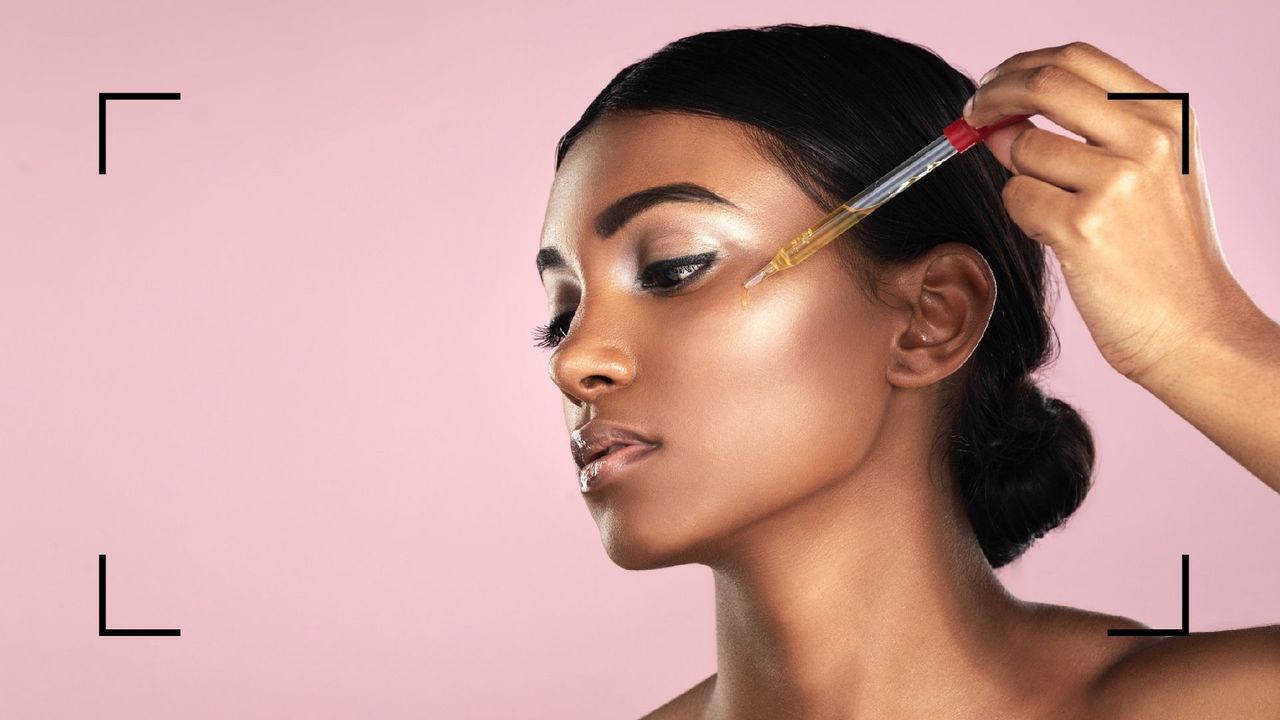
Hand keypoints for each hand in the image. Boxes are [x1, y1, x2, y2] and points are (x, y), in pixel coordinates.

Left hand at [962, 41, 1254, 385]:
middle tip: (969, 116)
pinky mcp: (1083, 226)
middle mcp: (1147, 140)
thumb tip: (1001, 119)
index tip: (992, 85)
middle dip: (992, 96)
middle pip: (1043, 85)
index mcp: (1167, 117)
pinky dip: (1023, 214)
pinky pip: (1016, 197)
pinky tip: (1060, 239)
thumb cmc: (1161, 254)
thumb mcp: (1150, 175)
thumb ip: (1089, 135)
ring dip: (1019, 177)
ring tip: (1057, 213)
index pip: (1077, 59)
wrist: (1191, 326)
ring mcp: (1116, 182)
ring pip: (1022, 150)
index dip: (1021, 66)